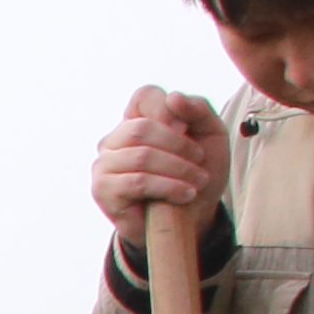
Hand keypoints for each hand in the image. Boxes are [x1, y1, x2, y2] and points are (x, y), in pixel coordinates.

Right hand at [94, 86, 232, 245]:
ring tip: (197, 182)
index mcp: (137, 120)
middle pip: (142, 128)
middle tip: (199, 162)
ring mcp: (104, 165)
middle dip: (179, 146)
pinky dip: (168, 187)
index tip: (188, 131)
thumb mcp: (210, 136)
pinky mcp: (103, 190)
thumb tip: (173, 97)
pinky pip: (137, 181)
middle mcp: (114, 140)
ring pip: (142, 156)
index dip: (169, 110)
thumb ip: (198, 110)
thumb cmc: (197, 173)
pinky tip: (184, 194)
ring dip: (179, 170)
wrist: (191, 217)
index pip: (145, 96)